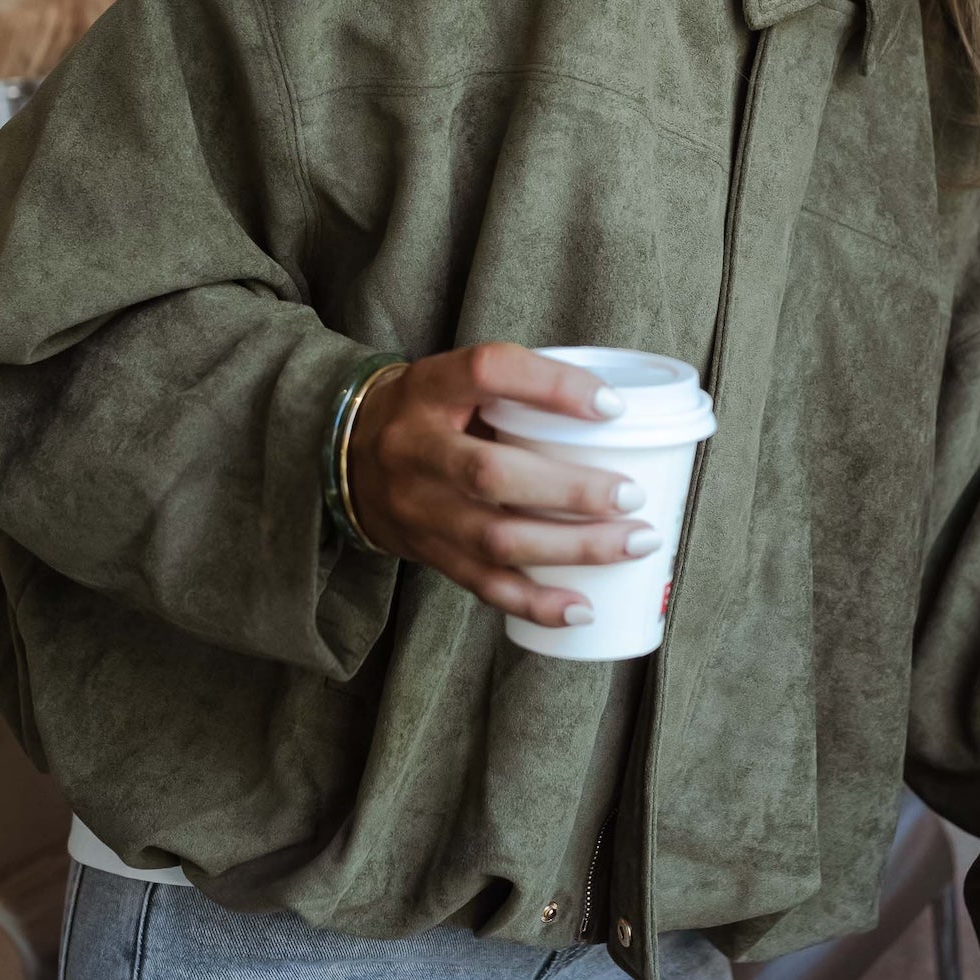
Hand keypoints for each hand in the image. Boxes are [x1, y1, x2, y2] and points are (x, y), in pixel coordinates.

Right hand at [346, 343, 660, 630]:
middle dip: (572, 490)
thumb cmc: (430, 412)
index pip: (488, 372)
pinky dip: (537, 602)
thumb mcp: (456, 381)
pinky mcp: (427, 553)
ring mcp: (417, 508)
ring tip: (634, 543)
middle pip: (492, 474)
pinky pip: (483, 585)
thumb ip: (517, 389)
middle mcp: (415, 449)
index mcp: (428, 389)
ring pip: (495, 538)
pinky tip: (583, 608)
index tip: (612, 407)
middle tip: (632, 495)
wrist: (345, 456)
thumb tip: (617, 412)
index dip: (552, 386)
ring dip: (572, 547)